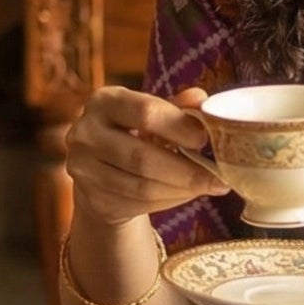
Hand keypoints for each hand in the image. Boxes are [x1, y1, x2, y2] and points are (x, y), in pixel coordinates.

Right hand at [64, 87, 220, 228]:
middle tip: (218, 178)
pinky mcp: (94, 199)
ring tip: (208, 186)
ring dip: (182, 190)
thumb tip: (202, 99)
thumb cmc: (132, 131)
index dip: (178, 127)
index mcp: (105, 101)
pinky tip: (186, 194)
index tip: (204, 139)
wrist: (98, 167)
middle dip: (186, 171)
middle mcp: (86, 133)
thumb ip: (175, 107)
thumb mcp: (150, 112)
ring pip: (142, 187)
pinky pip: (138, 205)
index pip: (145, 112)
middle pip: (142, 158)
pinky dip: (169, 201)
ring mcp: (85, 169)